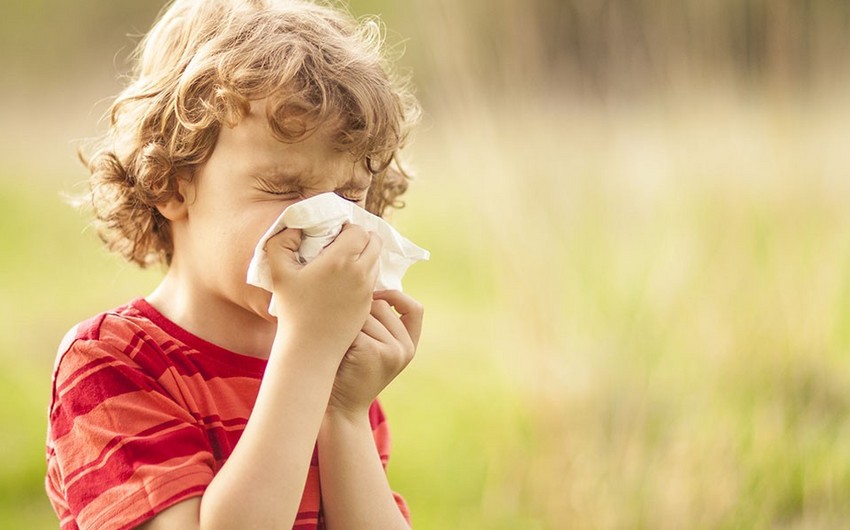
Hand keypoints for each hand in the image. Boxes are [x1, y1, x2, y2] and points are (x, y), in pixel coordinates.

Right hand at [265, 224, 381, 358]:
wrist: (310, 348)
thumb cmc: (292, 309)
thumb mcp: (278, 272)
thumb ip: (282, 242)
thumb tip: (295, 227)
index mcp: (341, 260)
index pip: (359, 230)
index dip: (347, 228)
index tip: (333, 234)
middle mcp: (360, 273)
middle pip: (375, 242)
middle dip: (361, 238)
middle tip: (342, 243)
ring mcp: (367, 290)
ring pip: (376, 261)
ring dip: (365, 256)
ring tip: (343, 261)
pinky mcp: (368, 304)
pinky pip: (373, 280)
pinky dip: (364, 274)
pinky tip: (344, 280)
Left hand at [328, 290, 423, 418]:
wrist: (340, 408)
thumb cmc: (349, 372)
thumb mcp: (374, 348)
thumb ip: (380, 324)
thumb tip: (366, 282)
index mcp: (409, 345)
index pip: (415, 309)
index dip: (396, 296)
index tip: (375, 296)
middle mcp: (405, 348)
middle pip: (381, 305)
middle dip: (359, 312)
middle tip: (344, 336)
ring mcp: (392, 350)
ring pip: (365, 313)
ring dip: (347, 323)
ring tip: (340, 346)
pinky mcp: (373, 351)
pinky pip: (353, 324)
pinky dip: (340, 333)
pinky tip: (336, 350)